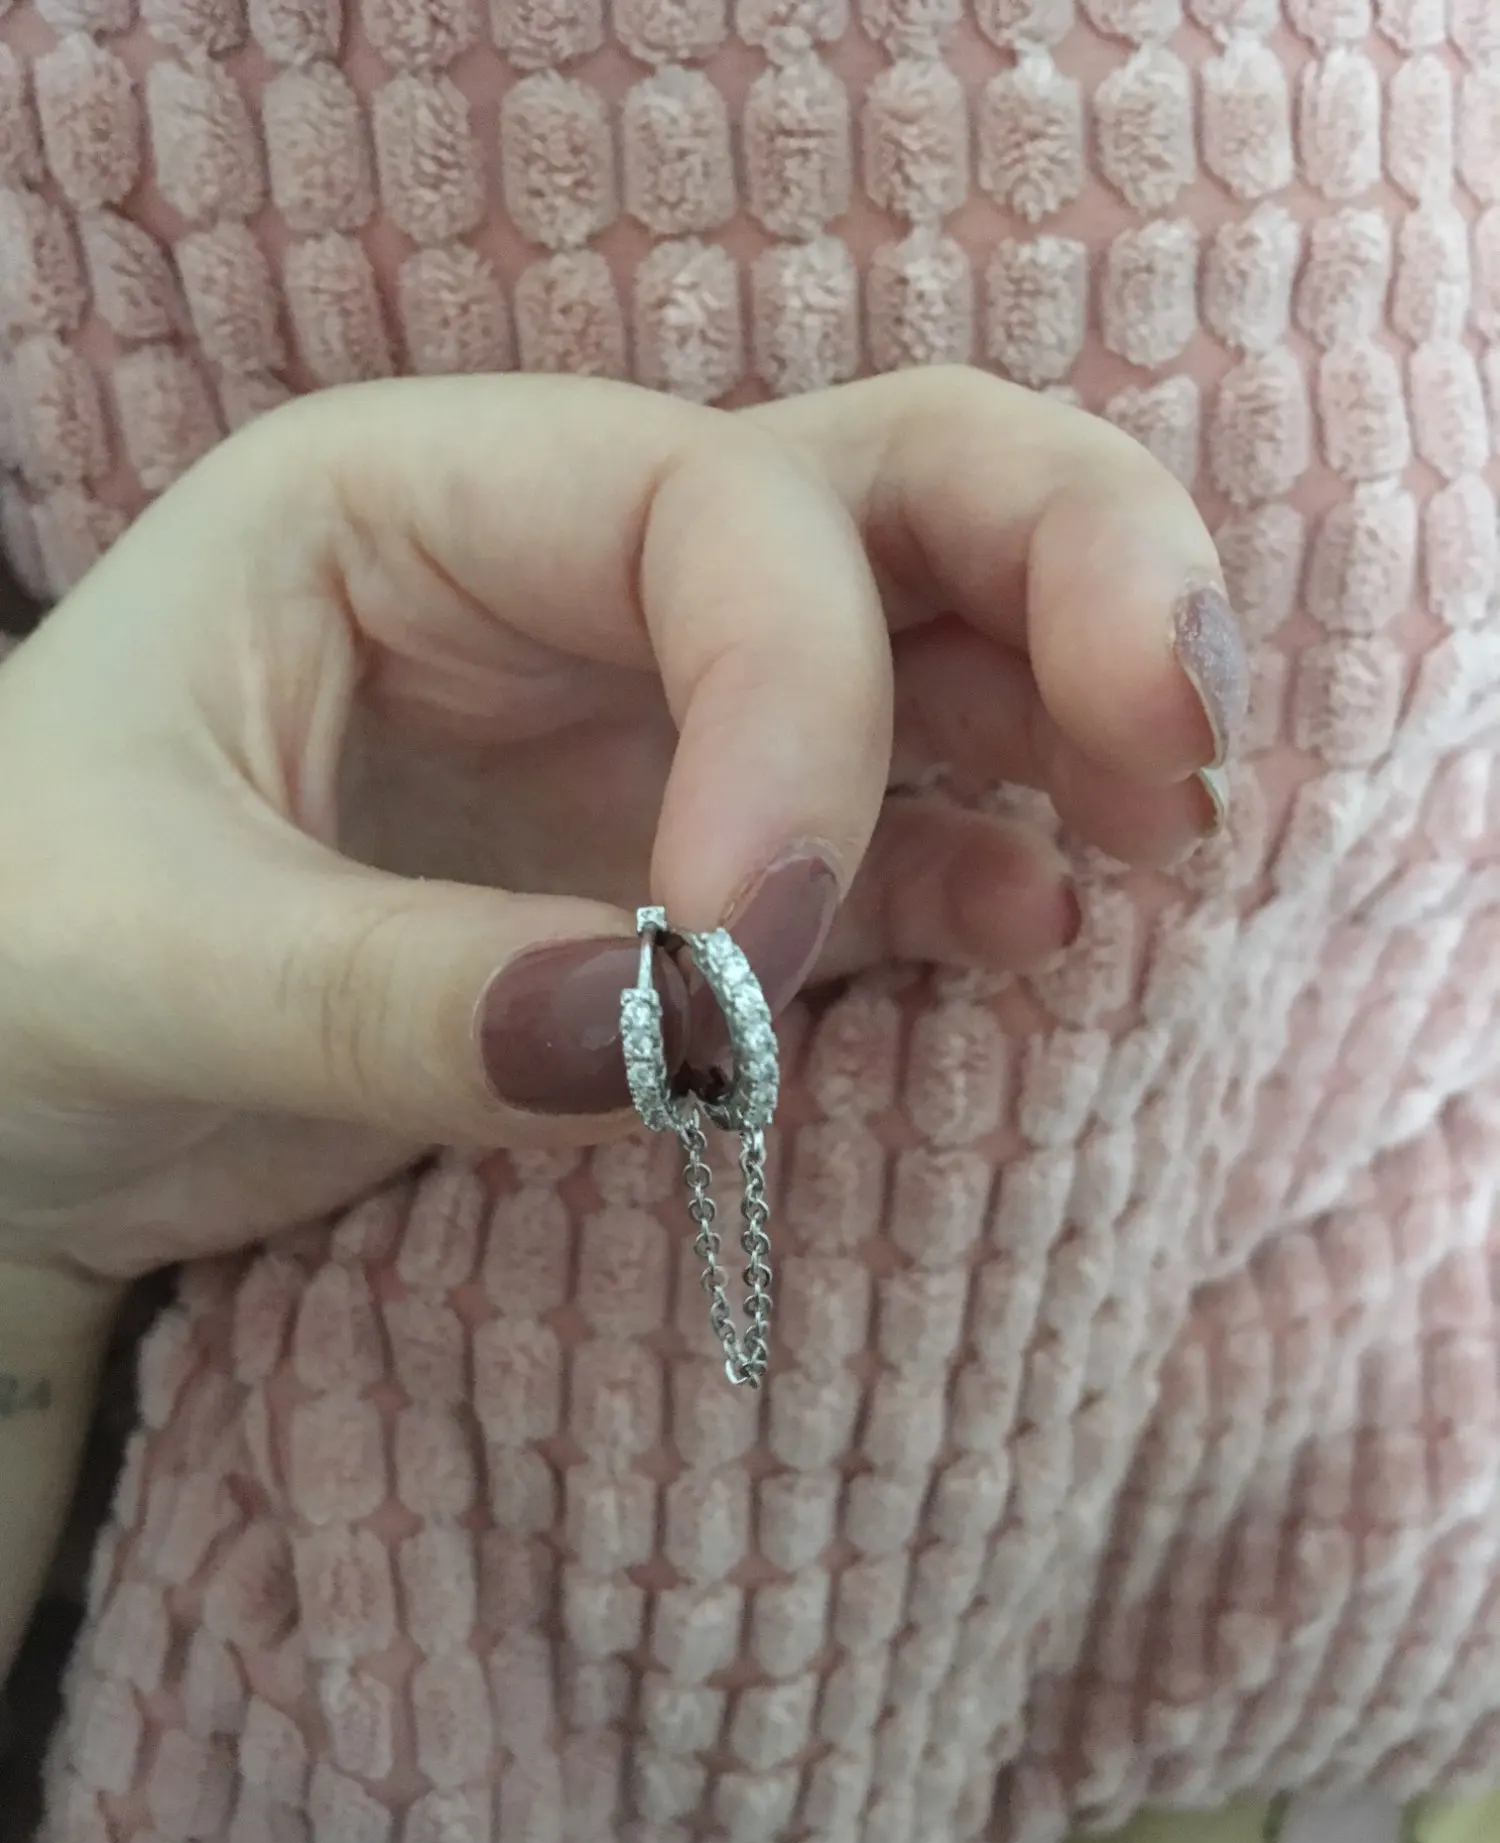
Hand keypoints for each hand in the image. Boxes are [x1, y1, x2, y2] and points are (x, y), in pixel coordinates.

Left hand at [0, 367, 1243, 1280]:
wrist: (17, 1090)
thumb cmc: (17, 958)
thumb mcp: (136, 957)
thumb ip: (395, 994)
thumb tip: (678, 1044)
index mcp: (409, 501)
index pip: (708, 514)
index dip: (801, 709)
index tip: (760, 946)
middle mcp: (560, 578)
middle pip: (882, 482)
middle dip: (1065, 571)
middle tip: (1178, 727)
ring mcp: (644, 721)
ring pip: (932, 639)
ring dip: (1074, 711)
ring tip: (1174, 824)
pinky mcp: (687, 862)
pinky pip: (887, 831)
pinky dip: (983, 869)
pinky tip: (1043, 927)